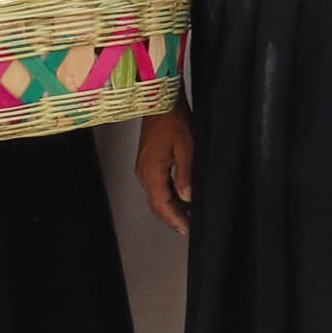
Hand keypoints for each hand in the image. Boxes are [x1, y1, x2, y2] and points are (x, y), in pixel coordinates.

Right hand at [137, 110, 193, 230]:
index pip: (162, 204)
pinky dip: (168, 195)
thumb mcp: (186, 147)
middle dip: (172, 217)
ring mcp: (144, 168)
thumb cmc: (174, 121)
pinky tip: (180, 195)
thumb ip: (186, 173)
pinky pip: (157, 185)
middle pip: (157, 203)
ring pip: (156, 195)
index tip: (186, 229)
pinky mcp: (148, 162)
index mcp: (152, 172)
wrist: (160, 103)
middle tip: (188, 227)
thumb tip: (187, 196)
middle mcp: (144, 173)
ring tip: (187, 215)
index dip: (174, 219)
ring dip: (170, 207)